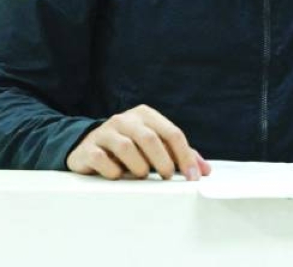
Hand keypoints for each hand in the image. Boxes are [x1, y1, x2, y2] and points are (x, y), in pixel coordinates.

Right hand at [66, 104, 211, 180]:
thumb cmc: (130, 148)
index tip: (193, 177)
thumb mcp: (155, 146)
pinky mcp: (88, 148)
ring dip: (139, 166)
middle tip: (167, 177)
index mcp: (146, 115)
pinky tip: (119, 176)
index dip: (185, 156)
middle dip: (163, 161)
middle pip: (150, 139)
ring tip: (143, 175)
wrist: (89, 146)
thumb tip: (204, 170)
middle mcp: (125, 119)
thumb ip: (179, 154)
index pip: (172, 133)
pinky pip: (103, 159)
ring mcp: (104, 132)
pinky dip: (114, 171)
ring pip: (126, 147)